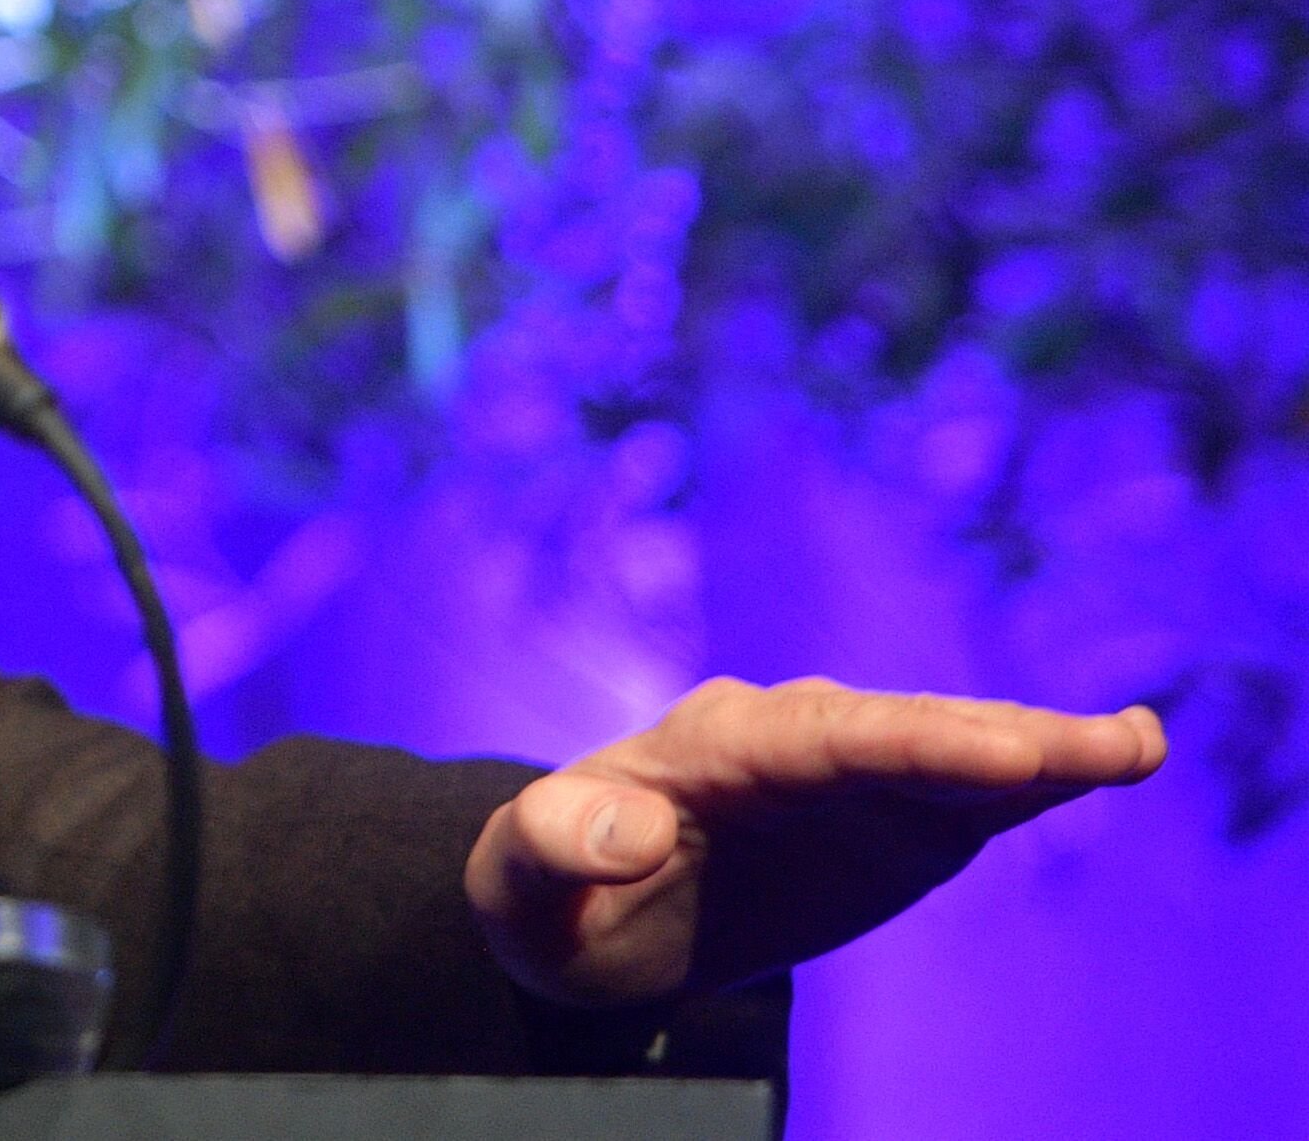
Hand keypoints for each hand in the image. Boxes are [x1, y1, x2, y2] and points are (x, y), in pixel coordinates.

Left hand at [467, 674, 1166, 1003]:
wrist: (579, 919)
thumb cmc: (545, 899)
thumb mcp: (520, 884)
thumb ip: (558, 845)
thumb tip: (627, 821)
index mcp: (704, 748)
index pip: (812, 739)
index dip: (904, 744)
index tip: (994, 752)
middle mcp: (784, 740)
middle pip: (897, 733)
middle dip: (988, 740)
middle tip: (1098, 748)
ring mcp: (845, 773)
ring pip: (945, 750)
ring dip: (1036, 747)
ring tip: (1131, 744)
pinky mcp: (887, 815)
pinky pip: (967, 788)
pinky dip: (1037, 773)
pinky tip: (1115, 754)